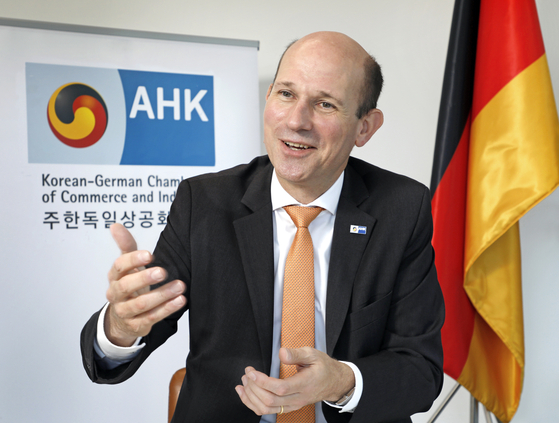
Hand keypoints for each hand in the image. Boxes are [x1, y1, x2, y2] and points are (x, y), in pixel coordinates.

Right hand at [104, 223, 185, 346]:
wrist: (122, 318)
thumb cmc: (129, 286)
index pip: (119, 267)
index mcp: (114, 277)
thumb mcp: (127, 266)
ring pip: (141, 304)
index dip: (133, 260)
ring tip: (180, 286)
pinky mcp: (136, 325)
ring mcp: (125, 311)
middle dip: (145, 278)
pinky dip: (167, 309)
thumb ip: (126, 246)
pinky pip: (152, 318)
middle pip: (126, 286)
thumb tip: (115, 226)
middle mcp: (116, 294)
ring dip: (162, 295)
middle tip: (163, 272)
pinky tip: (180, 300)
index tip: (149, 255)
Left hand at [235, 347, 354, 415]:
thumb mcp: (313, 354)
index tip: (251, 371)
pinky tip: (245, 394)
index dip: (262, 381)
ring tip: (244, 382)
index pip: (280, 388)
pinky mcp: (288, 408)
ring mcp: (293, 405)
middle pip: (270, 400)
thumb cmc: (323, 367)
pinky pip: (268, 411)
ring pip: (267, 409)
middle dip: (253, 387)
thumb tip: (281, 353)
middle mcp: (298, 398)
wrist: (334, 382)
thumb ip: (296, 354)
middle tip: (247, 373)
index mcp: (305, 384)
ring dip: (251, 397)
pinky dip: (253, 404)